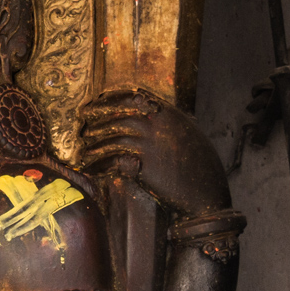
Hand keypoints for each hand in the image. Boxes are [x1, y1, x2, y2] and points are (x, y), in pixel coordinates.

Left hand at [79, 90, 229, 218]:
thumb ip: (170, 124)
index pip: (136, 97)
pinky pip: (112, 161)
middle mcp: (159, 125)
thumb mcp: (190, 136)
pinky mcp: (143, 166)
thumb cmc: (201, 168)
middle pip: (120, 113)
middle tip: (83, 123)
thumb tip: (154, 116)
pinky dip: (98, 166)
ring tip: (85, 152)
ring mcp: (150, 145)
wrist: (206, 193)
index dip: (113, 99)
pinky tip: (90, 170)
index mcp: (171, 114)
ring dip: (95, 145)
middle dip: (98, 117)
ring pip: (113, 138)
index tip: (97, 103)